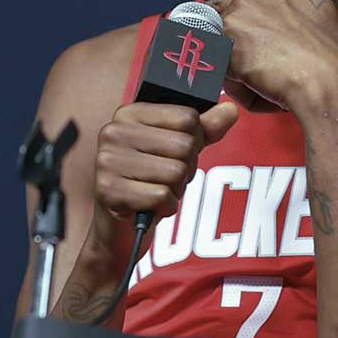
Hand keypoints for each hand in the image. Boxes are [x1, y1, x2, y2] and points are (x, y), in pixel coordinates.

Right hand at [93, 101, 238, 218]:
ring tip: (156, 189)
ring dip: (176, 189)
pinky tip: (150, 205)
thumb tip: (230, 110)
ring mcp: (108, 161)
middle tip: (166, 177)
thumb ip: (204, 129)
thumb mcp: (177, 149)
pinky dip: (165, 206)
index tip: (176, 152)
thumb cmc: (148, 181)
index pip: (187, 117)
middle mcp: (114, 132)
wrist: (120, 226)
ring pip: (175, 172)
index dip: (194, 140)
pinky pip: (161, 195)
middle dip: (186, 168)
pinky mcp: (108, 190)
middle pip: (184, 145)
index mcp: (129, 113)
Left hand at [210, 0, 337, 111]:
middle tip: (257, 61)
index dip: (242, 28)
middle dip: (229, 41)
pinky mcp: (225, 49)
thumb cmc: (326, 48)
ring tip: (256, 72)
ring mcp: (234, 23)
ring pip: (215, 42)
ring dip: (227, 57)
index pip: (235, 4)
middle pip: (219, 21)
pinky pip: (214, 63)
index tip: (258, 44)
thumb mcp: (320, 3)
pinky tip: (252, 80)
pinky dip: (227, 76)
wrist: (326, 80)